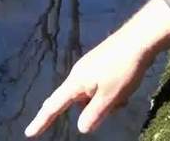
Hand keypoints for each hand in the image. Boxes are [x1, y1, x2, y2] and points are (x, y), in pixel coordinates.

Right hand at [24, 30, 153, 135]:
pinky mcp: (102, 62)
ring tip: (124, 96)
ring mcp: (90, 66)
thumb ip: (94, 113)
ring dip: (104, 101)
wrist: (140, 38)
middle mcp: (79, 73)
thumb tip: (80, 128)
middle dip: (90, 109)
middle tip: (112, 104)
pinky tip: (125, 88)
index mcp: (76, 82)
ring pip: (91, 94)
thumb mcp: (110, 97)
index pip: (54, 105)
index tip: (29, 133)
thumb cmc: (123, 68)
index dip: (41, 120)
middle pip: (76, 100)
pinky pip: (100, 85)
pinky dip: (109, 92)